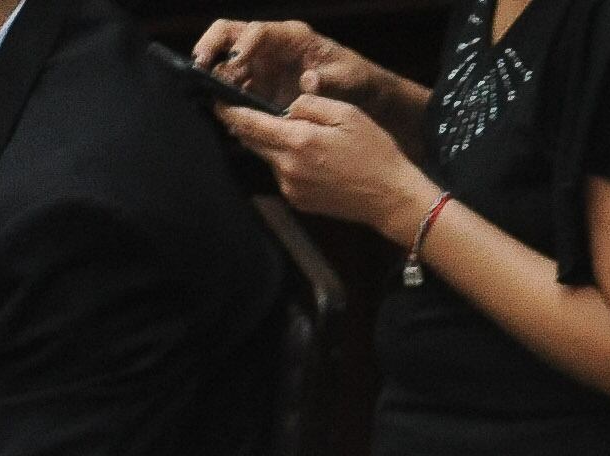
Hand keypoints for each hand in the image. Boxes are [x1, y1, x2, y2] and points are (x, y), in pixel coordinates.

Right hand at [193, 18, 356, 107]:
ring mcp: (260, 65)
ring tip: (210, 98)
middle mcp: (268, 47)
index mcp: (290, 37)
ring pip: (226, 64)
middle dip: (210, 49)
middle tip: (200, 70)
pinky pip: (235, 89)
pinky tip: (226, 116)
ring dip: (215, 80)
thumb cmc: (353, 77)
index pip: (257, 31)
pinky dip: (228, 101)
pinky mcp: (258, 87)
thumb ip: (327, 81)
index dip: (243, 43)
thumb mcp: (346, 78)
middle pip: (227, 37)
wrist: (358, 93)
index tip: (235, 60)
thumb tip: (308, 83)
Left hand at [221, 87, 433, 239]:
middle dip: (248, 125)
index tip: (217, 101)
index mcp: (298, 140)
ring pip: (267, 157)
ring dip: (273, 145)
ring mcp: (291, 187)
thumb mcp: (346, 113)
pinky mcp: (298, 200)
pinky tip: (313, 162)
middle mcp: (287, 166)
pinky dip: (287, 163)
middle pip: (251, 140)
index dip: (228, 110)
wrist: (391, 198)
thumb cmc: (375, 153)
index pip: (247, 122)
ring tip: (301, 139)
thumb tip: (285, 107)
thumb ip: (308, 105)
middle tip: (251, 112)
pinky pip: (281, 175)